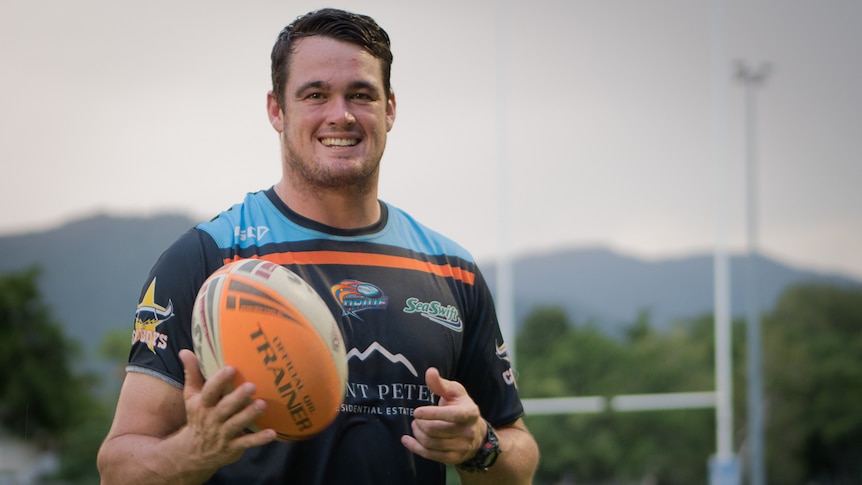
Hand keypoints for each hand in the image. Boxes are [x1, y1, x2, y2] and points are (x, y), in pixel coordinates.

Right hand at [178, 349, 276, 468]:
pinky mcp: (233, 447)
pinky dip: (259, 439)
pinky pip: (247, 443)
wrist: (193, 453)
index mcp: (202, 405)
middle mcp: (212, 419)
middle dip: (238, 398)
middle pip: (225, 408)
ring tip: (262, 404)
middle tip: (252, 386)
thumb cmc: (198, 416)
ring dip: (249, 415)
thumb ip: (192, 373)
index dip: (219, 381)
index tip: (231, 368)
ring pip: (237, 424)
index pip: (209, 391)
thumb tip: (185, 350)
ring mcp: (223, 434)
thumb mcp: (191, 396)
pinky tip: (273, 433)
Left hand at [401, 367, 485, 464]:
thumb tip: (430, 372)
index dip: (431, 414)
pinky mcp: (454, 459)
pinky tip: (407, 440)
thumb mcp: (455, 392)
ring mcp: (462, 447)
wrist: (477, 433)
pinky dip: (415, 448)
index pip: (451, 415)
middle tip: (416, 418)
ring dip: (417, 434)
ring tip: (415, 425)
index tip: (416, 411)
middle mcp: (468, 432)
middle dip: (420, 423)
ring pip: (431, 443)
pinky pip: (430, 455)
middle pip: (435, 430)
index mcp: (470, 413)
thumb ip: (441, 384)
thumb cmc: (461, 407)